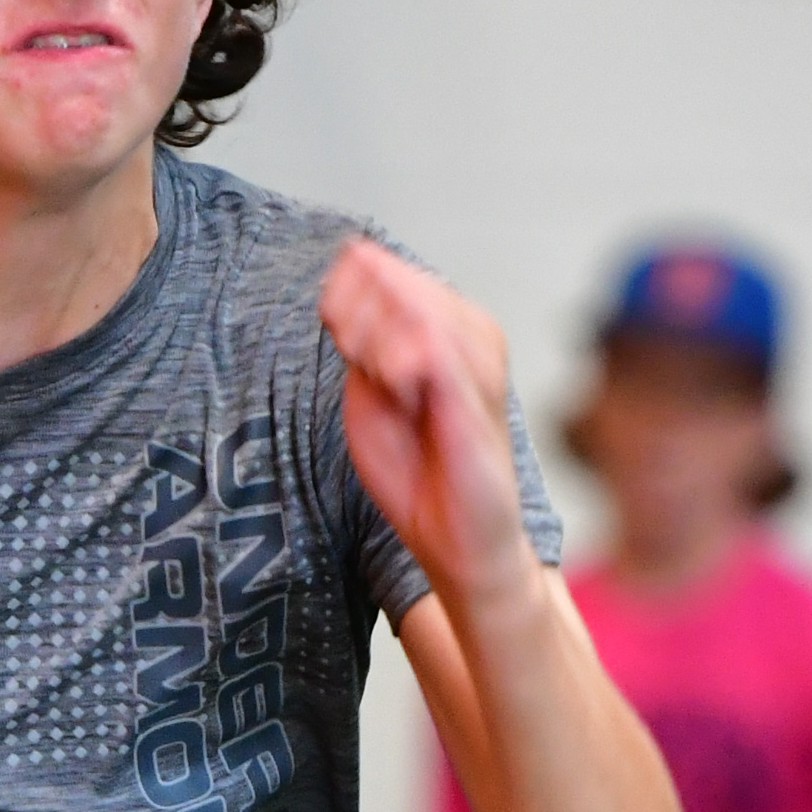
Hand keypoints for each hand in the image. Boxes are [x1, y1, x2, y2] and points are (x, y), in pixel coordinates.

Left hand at [320, 241, 539, 616]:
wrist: (457, 541)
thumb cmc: (417, 474)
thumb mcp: (371, 397)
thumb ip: (361, 346)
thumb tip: (343, 291)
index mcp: (444, 328)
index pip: (385, 271)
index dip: (346, 288)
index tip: (331, 322)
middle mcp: (468, 334)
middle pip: (397, 280)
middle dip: (358, 311)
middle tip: (354, 354)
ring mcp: (478, 362)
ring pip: (417, 306)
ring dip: (377, 336)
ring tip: (377, 377)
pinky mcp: (479, 395)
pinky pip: (434, 348)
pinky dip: (400, 360)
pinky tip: (395, 386)